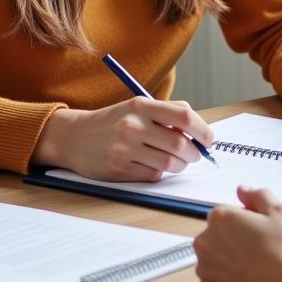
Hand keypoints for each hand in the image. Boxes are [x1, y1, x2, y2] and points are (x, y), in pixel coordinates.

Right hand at [30, 98, 213, 180]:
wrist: (73, 137)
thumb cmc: (113, 121)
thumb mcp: (138, 107)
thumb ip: (168, 113)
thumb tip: (199, 129)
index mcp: (142, 106)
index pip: (184, 117)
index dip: (202, 130)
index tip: (208, 139)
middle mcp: (133, 126)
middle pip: (180, 143)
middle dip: (194, 152)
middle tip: (195, 154)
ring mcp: (125, 149)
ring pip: (169, 163)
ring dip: (180, 165)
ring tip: (178, 161)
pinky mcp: (118, 169)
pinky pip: (152, 175)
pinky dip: (161, 173)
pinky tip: (156, 165)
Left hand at [194, 187, 281, 281]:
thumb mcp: (279, 210)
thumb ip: (258, 195)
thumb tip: (242, 190)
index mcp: (220, 217)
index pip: (228, 214)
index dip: (246, 222)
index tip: (260, 231)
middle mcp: (205, 242)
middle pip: (217, 236)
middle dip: (234, 240)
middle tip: (259, 249)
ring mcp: (204, 270)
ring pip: (215, 260)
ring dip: (228, 262)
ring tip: (254, 268)